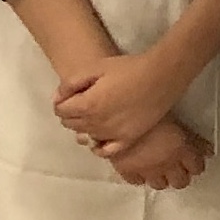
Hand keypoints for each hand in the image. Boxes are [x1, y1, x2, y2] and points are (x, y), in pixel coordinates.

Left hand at [54, 48, 186, 152]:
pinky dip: (99, 146)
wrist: (161, 76)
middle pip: (71, 125)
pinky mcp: (128, 139)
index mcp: (87, 105)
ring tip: (95, 114)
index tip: (72, 94)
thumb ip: (71, 83)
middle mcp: (96, 124)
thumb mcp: (95, 68)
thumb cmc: (128, 68)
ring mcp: (112, 134)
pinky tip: (101, 137)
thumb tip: (57, 99)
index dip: (62, 102)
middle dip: (71, 114)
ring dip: (84, 127)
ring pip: (86, 137)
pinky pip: (106, 151)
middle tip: (83, 102)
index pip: (60, 111)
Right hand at [99, 117, 209, 191]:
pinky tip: (139, 168)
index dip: (197, 164)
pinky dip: (140, 177)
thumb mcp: (176, 119)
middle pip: (181, 182)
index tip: (194, 160)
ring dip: (161, 178)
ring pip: (160, 185)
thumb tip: (209, 150)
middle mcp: (168, 165)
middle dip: (180, 175)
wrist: (120, 118)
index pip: (197, 167)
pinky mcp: (128, 171)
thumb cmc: (151, 110)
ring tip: (158, 169)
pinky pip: (137, 181)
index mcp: (183, 151)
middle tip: (176, 166)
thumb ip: (192, 138)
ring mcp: (148, 170)